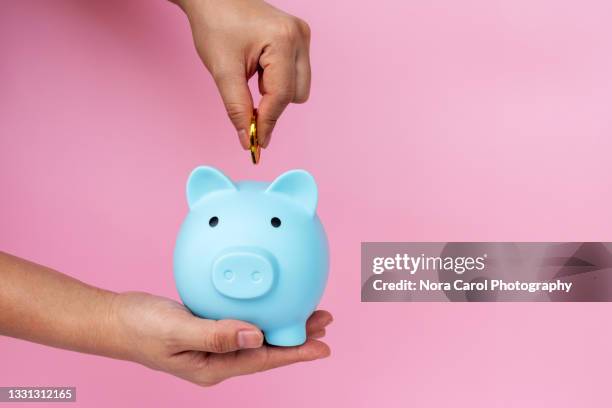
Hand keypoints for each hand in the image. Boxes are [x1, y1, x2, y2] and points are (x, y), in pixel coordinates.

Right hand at [109, 292, 331, 385]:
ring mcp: (214, 345)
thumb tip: (258, 337)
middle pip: (267, 349)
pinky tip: (270, 302)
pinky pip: (243, 323)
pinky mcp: (208, 328)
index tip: (323, 346)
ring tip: (308, 311)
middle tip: (325, 320)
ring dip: (283, 323)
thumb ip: (216, 334)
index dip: (296, 352)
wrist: (115, 320)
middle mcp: (219, 359)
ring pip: (258, 336)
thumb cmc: (140, 327)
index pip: (264, 360)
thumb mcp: (177, 330)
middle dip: (298, 336)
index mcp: (214, 367)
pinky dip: (262, 312)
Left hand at [178, 0, 310, 148]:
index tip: (256, 143)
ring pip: (299, 88)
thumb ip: (237, 108)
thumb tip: (247, 140)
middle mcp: (299, 37)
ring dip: (274, 94)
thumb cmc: (215, 24)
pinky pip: (295, 76)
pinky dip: (276, 83)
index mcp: (283, 40)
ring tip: (249, 77)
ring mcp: (302, 37)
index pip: (281, 95)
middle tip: (245, 110)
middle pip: (296, 95)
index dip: (267, 122)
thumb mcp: (222, 70)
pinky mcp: (299, 40)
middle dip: (271, 106)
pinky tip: (257, 70)